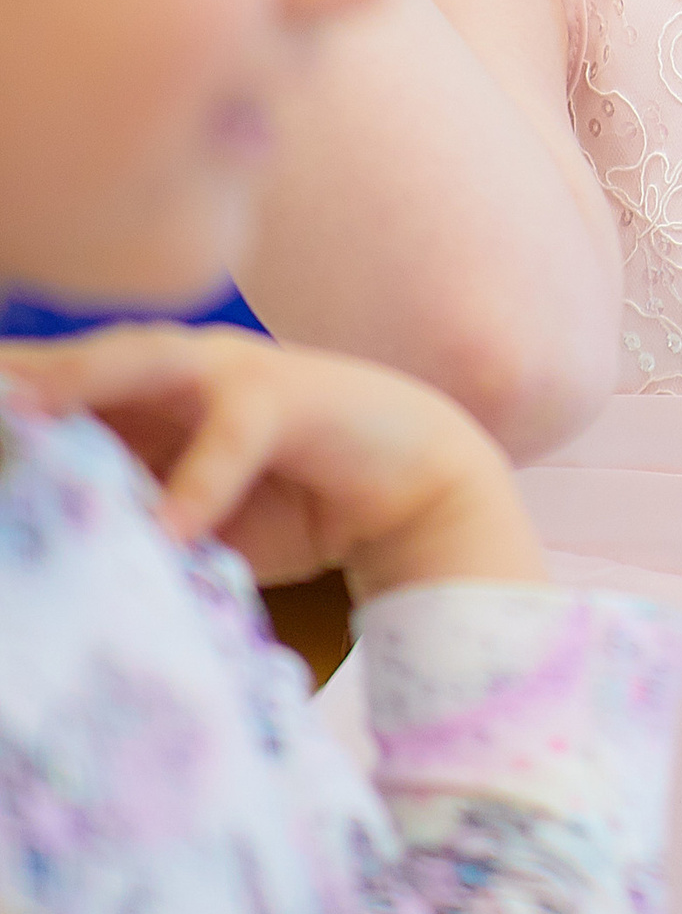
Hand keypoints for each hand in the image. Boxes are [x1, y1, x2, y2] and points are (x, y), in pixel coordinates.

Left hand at [0, 325, 547, 600]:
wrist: (409, 485)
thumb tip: (45, 552)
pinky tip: (165, 533)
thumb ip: (120, 527)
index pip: (50, 387)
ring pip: (140, 366)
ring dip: (80, 383)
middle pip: (76, 361)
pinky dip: (193, 487)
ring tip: (24, 411)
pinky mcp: (288, 399)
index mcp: (138, 395)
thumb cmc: (283, 502)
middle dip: (19, 372)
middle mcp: (173, 368)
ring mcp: (229, 372)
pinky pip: (228, 440)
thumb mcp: (180, 524)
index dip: (8, 391)